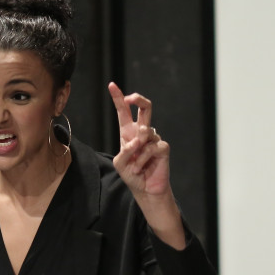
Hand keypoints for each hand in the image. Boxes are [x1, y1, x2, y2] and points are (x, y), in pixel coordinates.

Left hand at [109, 82, 169, 197]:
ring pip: (145, 132)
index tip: (111, 85)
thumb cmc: (132, 174)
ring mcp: (154, 139)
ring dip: (136, 151)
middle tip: (129, 98)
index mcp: (129, 132)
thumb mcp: (120, 163)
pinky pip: (151, 147)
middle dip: (138, 99)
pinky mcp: (163, 148)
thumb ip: (125, 150)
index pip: (124, 112)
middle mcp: (142, 132)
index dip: (118, 98)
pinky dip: (143, 159)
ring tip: (135, 165)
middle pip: (145, 107)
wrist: (146, 189)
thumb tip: (138, 139)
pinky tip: (142, 168)